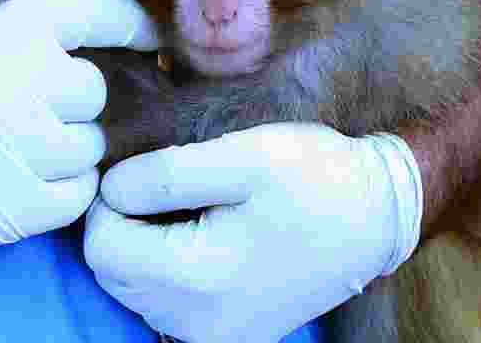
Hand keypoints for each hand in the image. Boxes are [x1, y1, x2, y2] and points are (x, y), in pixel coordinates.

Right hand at [0, 0, 158, 263]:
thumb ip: (47, 27)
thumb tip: (151, 40)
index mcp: (10, 25)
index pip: (102, 12)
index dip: (134, 26)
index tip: (152, 40)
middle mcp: (16, 79)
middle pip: (93, 91)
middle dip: (68, 103)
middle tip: (22, 109)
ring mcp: (15, 144)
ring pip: (90, 147)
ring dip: (63, 150)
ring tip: (11, 146)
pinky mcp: (14, 204)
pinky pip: (80, 195)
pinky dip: (59, 192)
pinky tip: (16, 178)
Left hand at [83, 123, 423, 342]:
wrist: (379, 216)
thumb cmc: (317, 178)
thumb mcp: (245, 155)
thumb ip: (165, 173)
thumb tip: (111, 190)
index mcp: (199, 277)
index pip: (102, 246)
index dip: (108, 200)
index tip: (143, 171)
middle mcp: (198, 323)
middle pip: (114, 273)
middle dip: (122, 225)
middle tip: (165, 185)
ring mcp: (215, 336)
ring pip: (136, 291)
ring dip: (143, 247)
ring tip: (190, 208)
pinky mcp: (230, 335)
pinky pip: (168, 305)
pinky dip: (168, 269)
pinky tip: (203, 236)